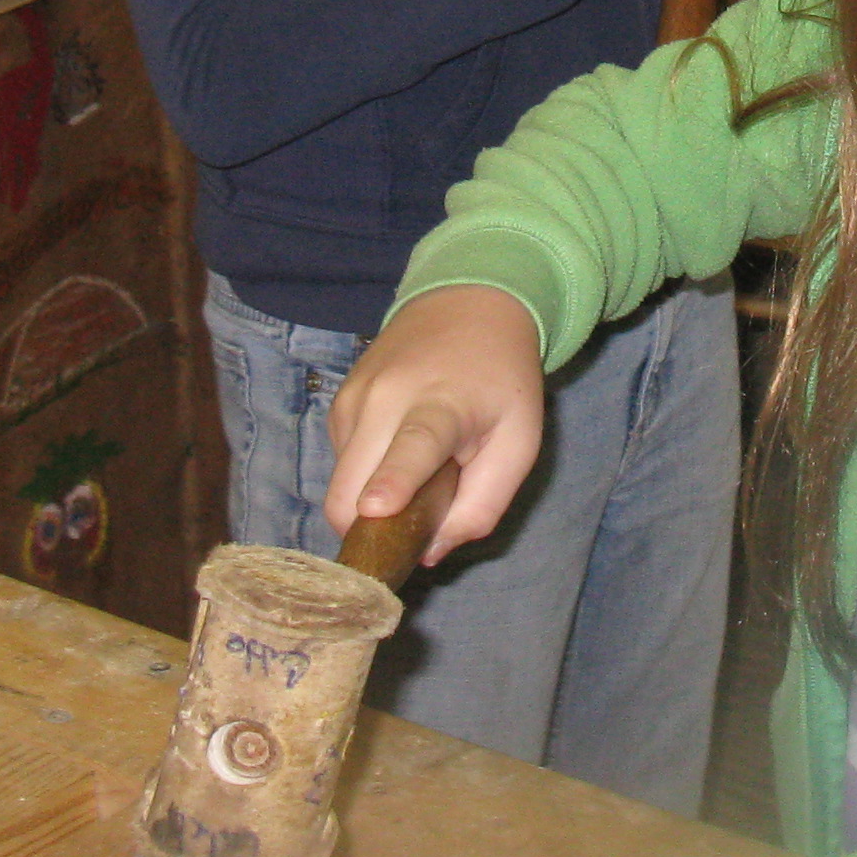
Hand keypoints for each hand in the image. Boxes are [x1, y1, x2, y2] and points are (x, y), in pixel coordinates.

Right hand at [322, 286, 547, 563]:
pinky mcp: (337, 404)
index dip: (392, 481)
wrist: (468, 303)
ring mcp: (352, 399)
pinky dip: (366, 477)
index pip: (412, 446)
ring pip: (341, 487)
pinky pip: (342, 466)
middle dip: (368, 531)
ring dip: (369, 503)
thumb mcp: (519, 443)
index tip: (374, 510)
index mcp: (441, 405)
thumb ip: (483, 506)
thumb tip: (428, 552)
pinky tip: (400, 451)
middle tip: (413, 528)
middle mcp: (385, 398)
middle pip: (350, 490)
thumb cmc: (501, 381)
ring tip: (419, 473)